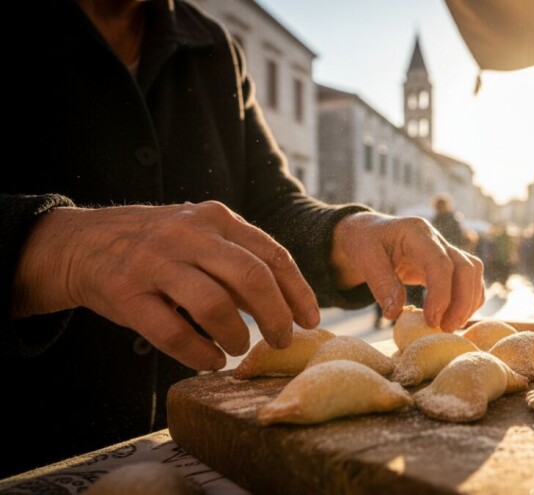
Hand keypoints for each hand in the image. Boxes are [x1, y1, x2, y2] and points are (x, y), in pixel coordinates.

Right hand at [13, 201, 318, 369]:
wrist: (80, 244)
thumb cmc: (157, 247)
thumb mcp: (201, 237)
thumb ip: (240, 263)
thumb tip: (288, 305)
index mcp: (215, 218)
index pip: (272, 255)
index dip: (298, 292)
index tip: (311, 321)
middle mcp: (188, 235)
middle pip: (252, 278)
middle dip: (276, 317)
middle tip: (281, 341)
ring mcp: (155, 263)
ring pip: (215, 306)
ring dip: (236, 336)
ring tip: (239, 349)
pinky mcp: (127, 294)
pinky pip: (174, 333)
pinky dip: (200, 353)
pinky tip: (210, 359)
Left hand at [331, 212, 484, 330]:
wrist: (368, 233)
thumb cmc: (364, 243)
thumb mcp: (364, 258)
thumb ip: (381, 284)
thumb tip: (395, 314)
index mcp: (416, 233)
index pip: (440, 262)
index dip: (441, 294)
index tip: (431, 321)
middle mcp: (436, 239)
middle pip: (466, 267)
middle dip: (462, 302)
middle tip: (445, 329)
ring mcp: (445, 249)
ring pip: (473, 272)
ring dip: (468, 302)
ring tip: (449, 326)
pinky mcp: (448, 262)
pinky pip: (470, 279)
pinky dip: (468, 299)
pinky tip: (453, 317)